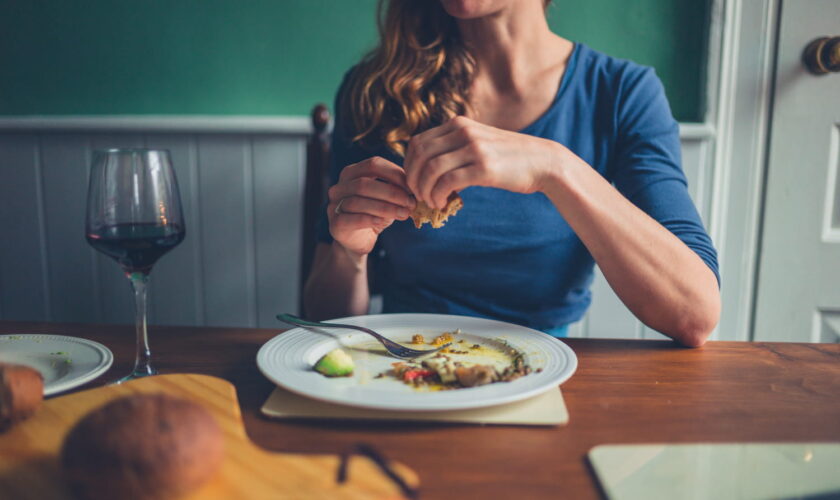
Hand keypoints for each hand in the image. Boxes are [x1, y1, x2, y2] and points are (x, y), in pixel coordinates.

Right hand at [327, 156, 415, 256]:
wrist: (358, 240)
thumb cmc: (374, 214)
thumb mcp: (386, 199)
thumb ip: (396, 188)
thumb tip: (415, 186)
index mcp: (351, 173)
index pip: (373, 164)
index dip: (394, 174)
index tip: (411, 187)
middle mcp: (340, 186)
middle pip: (365, 183)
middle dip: (392, 193)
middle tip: (410, 203)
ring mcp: (334, 205)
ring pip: (359, 201)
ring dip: (386, 208)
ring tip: (404, 214)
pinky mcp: (335, 224)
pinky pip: (354, 218)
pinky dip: (371, 219)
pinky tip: (384, 221)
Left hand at [404, 115, 562, 208]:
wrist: (542, 162)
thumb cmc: (508, 157)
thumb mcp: (478, 141)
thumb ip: (454, 146)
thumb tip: (427, 164)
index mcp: (458, 124)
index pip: (417, 143)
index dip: (409, 165)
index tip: (414, 182)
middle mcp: (463, 132)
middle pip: (420, 155)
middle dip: (413, 179)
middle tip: (418, 196)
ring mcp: (474, 148)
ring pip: (430, 169)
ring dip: (424, 190)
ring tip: (430, 202)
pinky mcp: (483, 167)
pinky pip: (447, 181)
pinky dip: (438, 195)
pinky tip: (442, 203)